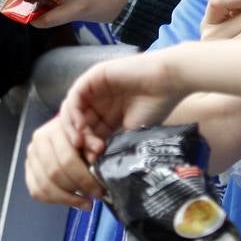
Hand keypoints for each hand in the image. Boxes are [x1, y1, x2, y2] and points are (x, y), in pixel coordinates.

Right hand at [25, 116, 104, 209]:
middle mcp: (38, 143)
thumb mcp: (91, 132)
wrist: (69, 133)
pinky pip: (37, 192)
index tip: (99, 188)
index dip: (84, 177)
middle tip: (95, 195)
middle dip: (78, 188)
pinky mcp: (29, 171)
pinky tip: (71, 201)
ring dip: (68, 199)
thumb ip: (93, 141)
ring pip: (45, 186)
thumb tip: (98, 149)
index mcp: (52, 130)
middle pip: (55, 173)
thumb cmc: (81, 133)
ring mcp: (31, 158)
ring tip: (85, 202)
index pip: (67, 158)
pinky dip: (56, 200)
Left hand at [59, 53, 182, 160]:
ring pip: (72, 110)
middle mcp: (99, 101)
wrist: (168, 82)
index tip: (94, 162)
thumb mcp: (131, 131)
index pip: (88, 133)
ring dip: (73, 129)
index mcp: (107, 114)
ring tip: (82, 143)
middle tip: (91, 154)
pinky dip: (74, 113)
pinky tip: (82, 127)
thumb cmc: (156, 106)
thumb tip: (99, 164)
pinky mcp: (94, 76)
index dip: (87, 149)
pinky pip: (75, 95)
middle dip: (80, 141)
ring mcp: (95, 88)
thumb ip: (113, 143)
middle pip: (77, 122)